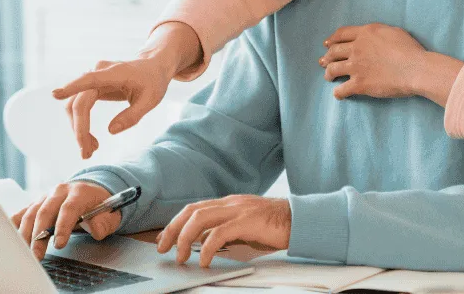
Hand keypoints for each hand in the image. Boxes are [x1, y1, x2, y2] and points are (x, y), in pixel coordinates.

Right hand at [11, 182, 119, 258]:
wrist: (91, 191)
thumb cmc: (100, 206)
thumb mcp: (110, 214)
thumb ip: (103, 223)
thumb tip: (94, 230)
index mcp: (79, 192)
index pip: (69, 208)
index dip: (63, 226)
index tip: (60, 244)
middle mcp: (60, 192)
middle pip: (45, 211)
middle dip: (39, 235)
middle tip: (37, 254)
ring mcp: (46, 196)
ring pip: (31, 213)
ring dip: (26, 233)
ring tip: (25, 252)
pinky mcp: (37, 203)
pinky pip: (23, 212)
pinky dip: (15, 223)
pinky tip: (11, 236)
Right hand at [53, 22, 202, 157]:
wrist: (152, 68)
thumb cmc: (153, 82)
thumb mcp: (150, 100)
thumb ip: (132, 116)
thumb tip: (111, 130)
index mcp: (115, 73)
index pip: (89, 80)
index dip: (71, 87)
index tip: (55, 95)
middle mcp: (99, 72)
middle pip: (79, 102)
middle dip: (80, 129)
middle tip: (87, 154)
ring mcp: (93, 78)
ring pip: (75, 105)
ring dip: (79, 129)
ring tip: (91, 150)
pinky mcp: (92, 86)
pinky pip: (80, 105)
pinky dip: (82, 124)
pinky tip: (91, 140)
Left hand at [156, 195, 290, 267]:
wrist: (300, 220)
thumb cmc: (275, 225)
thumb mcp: (245, 226)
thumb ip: (226, 230)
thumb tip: (206, 242)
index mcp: (228, 203)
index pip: (194, 208)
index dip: (176, 223)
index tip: (165, 238)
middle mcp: (230, 203)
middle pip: (191, 211)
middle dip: (173, 229)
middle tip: (163, 247)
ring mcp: (238, 210)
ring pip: (200, 218)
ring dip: (185, 238)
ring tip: (181, 256)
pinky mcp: (247, 221)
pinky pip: (219, 233)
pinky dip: (207, 248)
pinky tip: (205, 260)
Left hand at [319, 23, 430, 99]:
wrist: (415, 68)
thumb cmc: (410, 49)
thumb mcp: (392, 32)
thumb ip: (377, 33)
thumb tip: (372, 38)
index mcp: (365, 33)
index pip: (341, 34)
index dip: (332, 39)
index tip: (327, 44)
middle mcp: (356, 48)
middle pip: (334, 51)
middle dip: (326, 57)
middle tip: (323, 61)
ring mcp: (356, 66)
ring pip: (333, 69)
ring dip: (328, 73)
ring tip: (328, 77)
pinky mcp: (359, 84)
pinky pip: (342, 89)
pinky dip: (338, 93)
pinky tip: (338, 94)